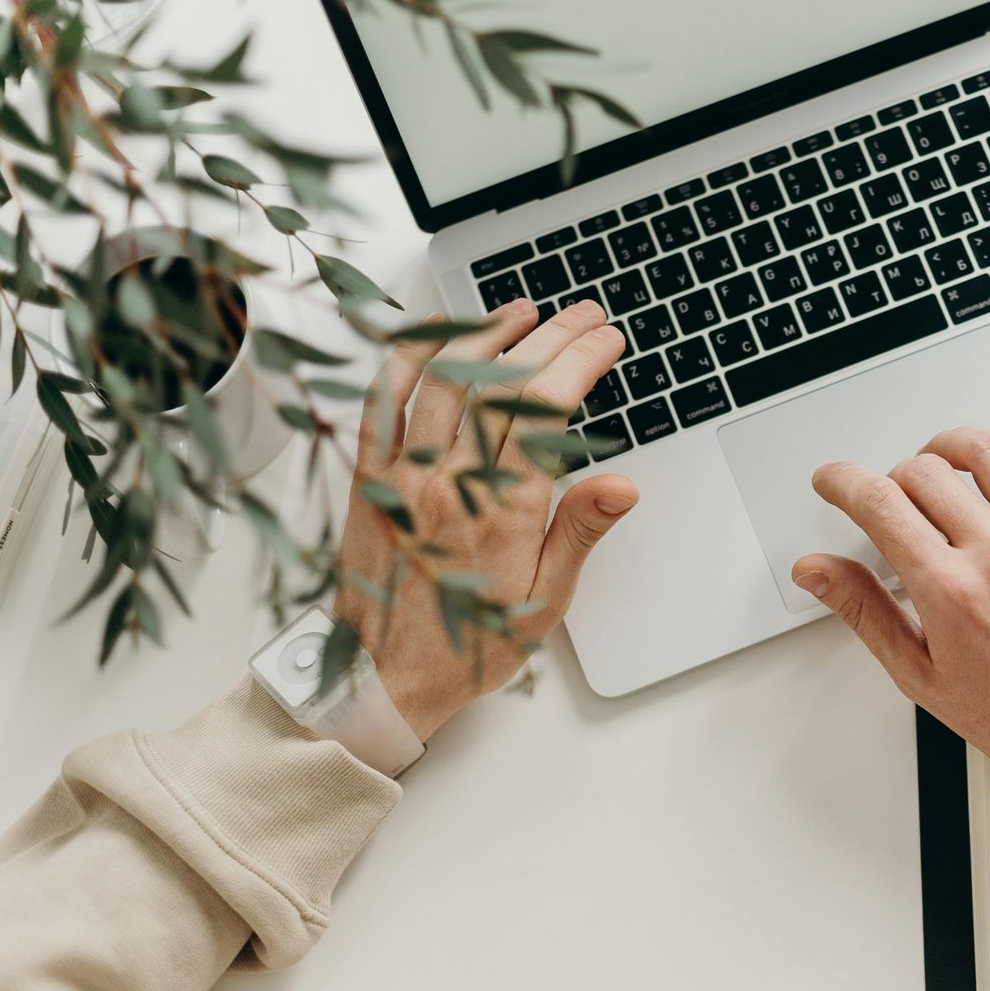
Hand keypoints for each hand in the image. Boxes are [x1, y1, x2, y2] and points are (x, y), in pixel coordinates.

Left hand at [334, 299, 636, 739]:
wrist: (381, 679)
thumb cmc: (466, 645)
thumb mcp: (543, 604)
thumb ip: (579, 534)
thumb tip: (621, 485)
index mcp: (501, 512)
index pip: (548, 411)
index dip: (581, 362)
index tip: (606, 341)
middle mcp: (450, 483)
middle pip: (505, 384)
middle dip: (551, 338)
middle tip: (583, 315)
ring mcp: (403, 474)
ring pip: (446, 379)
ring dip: (488, 334)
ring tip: (523, 311)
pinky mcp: (368, 477)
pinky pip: (382, 400)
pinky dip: (408, 357)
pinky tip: (436, 334)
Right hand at [791, 424, 989, 756]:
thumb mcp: (919, 674)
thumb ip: (863, 612)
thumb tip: (816, 572)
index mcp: (950, 592)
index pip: (879, 505)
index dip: (842, 481)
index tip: (834, 481)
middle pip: (925, 472)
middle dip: (893, 477)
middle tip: (894, 500)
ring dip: (952, 446)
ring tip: (943, 464)